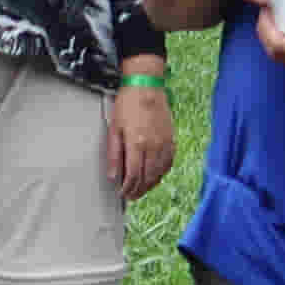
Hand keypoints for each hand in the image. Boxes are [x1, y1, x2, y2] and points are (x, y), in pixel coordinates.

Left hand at [104, 81, 176, 203]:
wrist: (147, 87)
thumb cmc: (128, 104)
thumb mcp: (114, 128)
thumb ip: (114, 154)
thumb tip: (113, 175)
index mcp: (137, 144)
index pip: (134, 176)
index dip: (127, 188)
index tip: (122, 193)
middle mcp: (153, 146)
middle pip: (147, 178)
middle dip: (138, 191)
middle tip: (130, 196)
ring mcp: (164, 144)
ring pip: (159, 173)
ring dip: (150, 185)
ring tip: (141, 190)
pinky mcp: (171, 139)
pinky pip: (168, 163)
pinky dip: (161, 174)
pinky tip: (155, 176)